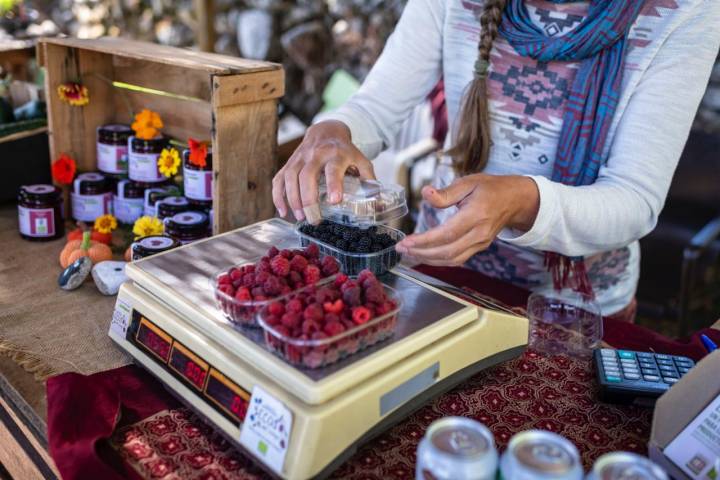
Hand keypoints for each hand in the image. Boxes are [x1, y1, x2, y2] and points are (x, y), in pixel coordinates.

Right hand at [272, 120, 375, 222]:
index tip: (334, 201)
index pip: (334, 168)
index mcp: (337, 154)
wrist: (326, 130)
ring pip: (290, 177)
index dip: (334, 184)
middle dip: (308, 198)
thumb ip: (368, 179)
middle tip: (314, 218)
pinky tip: (283, 211)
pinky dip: (278, 196)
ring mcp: (300, 158)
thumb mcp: (361, 160)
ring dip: (293, 199)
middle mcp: (316, 154)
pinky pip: (279, 179)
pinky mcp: (289, 163)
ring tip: (300, 217)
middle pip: (307, 175)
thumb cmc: (345, 150)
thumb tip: (378, 204)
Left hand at [395, 174, 538, 265]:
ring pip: (452, 259)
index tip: (407, 241)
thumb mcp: (469, 182)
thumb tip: (426, 193)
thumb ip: (446, 192)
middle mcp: (479, 233)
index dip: (425, 240)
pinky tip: (424, 255)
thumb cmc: (490, 188)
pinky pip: (457, 259)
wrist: (514, 200)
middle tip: (401, 248)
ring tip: (409, 253)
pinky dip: (439, 260)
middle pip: (448, 251)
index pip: (447, 233)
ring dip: (428, 259)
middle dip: (422, 252)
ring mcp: (481, 243)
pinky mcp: (479, 247)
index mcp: (476, 214)